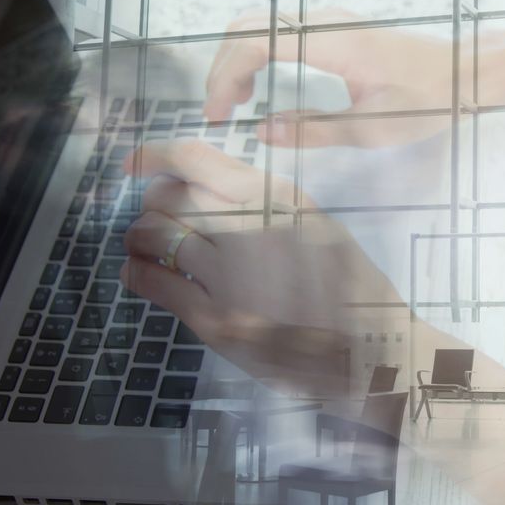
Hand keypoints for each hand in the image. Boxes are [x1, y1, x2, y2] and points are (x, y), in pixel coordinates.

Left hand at [119, 139, 404, 395]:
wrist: (370, 348)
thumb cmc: (352, 287)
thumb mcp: (319, 224)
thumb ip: (270, 204)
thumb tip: (213, 189)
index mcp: (277, 197)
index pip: (195, 159)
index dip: (154, 156)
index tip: (134, 163)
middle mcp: (248, 226)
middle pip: (166, 195)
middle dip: (153, 203)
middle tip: (158, 216)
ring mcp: (228, 275)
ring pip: (152, 235)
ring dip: (139, 237)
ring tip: (144, 246)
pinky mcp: (214, 319)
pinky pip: (153, 283)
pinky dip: (137, 273)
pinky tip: (142, 274)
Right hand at [204, 10, 451, 147]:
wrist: (465, 72)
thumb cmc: (429, 101)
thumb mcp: (372, 129)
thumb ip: (314, 130)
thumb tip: (262, 132)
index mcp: (334, 43)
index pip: (256, 43)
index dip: (226, 76)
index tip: (218, 114)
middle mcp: (326, 22)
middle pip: (247, 27)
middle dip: (223, 68)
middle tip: (219, 113)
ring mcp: (329, 21)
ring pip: (260, 25)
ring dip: (237, 60)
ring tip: (234, 103)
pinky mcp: (334, 29)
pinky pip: (279, 31)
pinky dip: (256, 54)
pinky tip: (258, 87)